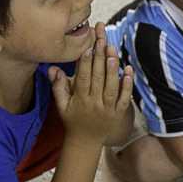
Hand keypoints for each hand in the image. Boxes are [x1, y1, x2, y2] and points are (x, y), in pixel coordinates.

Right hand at [50, 22, 133, 145]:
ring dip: (113, 69)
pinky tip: (129, 70)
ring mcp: (108, 109)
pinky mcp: (118, 113)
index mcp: (80, 100)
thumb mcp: (61, 105)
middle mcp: (94, 103)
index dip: (84, 62)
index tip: (87, 46)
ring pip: (111, 87)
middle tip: (102, 39)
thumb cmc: (72, 120)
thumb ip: (58, 87)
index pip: (82, 78)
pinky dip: (127, 85)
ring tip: (113, 50)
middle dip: (100, 57)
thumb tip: (52, 68)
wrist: (85, 142)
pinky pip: (124, 99)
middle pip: (98, 78)